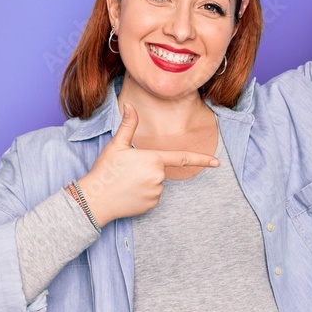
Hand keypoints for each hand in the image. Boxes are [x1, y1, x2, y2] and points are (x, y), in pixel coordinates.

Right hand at [78, 99, 220, 226]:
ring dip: (144, 182)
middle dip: (147, 169)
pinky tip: (128, 194)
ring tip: (125, 183)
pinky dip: (142, 194)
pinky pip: (152, 196)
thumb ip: (128, 125)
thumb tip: (129, 105)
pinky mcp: (151, 205)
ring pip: (156, 184)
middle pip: (160, 170)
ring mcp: (156, 193)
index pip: (182, 158)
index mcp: (153, 159)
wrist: (95, 200)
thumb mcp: (116, 145)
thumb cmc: (105, 171)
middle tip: (126, 172)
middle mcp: (159, 177)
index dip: (202, 160)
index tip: (217, 163)